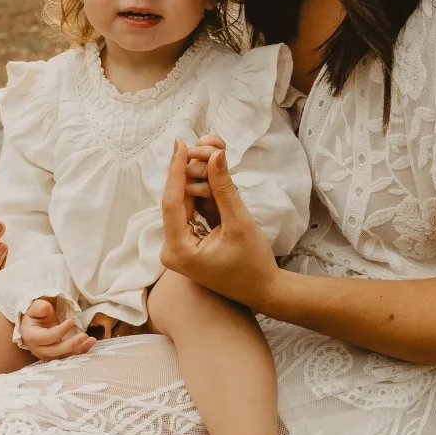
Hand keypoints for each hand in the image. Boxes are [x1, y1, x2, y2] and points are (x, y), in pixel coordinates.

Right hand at [19, 297, 93, 360]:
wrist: (35, 326)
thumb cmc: (36, 316)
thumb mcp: (36, 308)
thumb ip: (39, 307)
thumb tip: (44, 308)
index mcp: (32, 337)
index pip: (48, 337)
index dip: (60, 330)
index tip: (72, 321)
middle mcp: (38, 350)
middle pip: (56, 350)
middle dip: (72, 344)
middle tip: (85, 335)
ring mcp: (47, 355)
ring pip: (65, 356)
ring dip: (79, 349)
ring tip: (92, 340)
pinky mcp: (56, 356)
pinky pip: (69, 356)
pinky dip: (80, 351)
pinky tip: (90, 344)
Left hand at [160, 138, 279, 309]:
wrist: (264, 291)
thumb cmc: (253, 264)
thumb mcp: (240, 223)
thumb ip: (225, 188)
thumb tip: (215, 154)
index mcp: (178, 250)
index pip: (172, 202)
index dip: (176, 169)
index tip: (181, 143)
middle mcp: (171, 249)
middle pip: (178, 200)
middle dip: (192, 170)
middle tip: (207, 144)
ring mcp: (178, 246)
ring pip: (186, 202)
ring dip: (200, 178)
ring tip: (213, 152)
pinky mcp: (188, 242)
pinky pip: (193, 211)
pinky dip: (204, 193)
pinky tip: (213, 172)